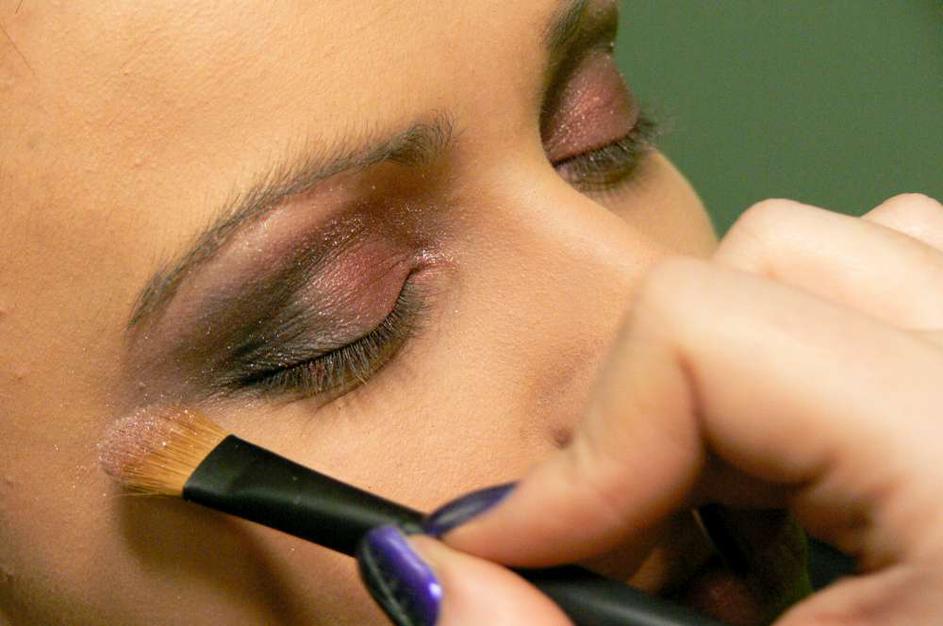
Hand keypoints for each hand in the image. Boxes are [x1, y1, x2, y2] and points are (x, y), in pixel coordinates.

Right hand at [358, 194, 942, 624]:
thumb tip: (426, 570)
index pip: (703, 338)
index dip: (578, 455)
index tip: (513, 549)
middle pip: (763, 270)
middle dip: (649, 410)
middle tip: (625, 547)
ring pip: (841, 256)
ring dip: (738, 371)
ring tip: (728, 513)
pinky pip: (901, 289)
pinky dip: (813, 363)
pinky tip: (802, 490)